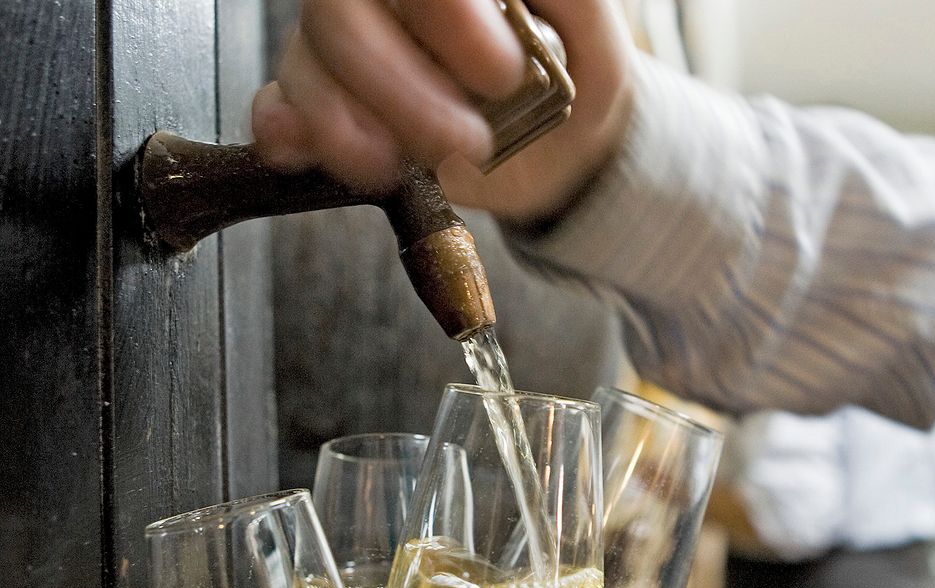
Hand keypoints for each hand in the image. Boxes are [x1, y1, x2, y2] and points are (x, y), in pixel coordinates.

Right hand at [251, 0, 635, 222]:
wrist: (561, 142)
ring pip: (310, 59)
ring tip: (401, 168)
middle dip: (399, 88)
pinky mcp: (328, 97)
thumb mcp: (595, 35)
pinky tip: (297, 147)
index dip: (447, 17)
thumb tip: (523, 2)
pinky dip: (286, 128)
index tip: (504, 75)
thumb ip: (572, 3)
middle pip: (342, 12)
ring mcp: (348, 39)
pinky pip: (281, 101)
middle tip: (471, 143)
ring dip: (347, 124)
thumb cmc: (572, 72)